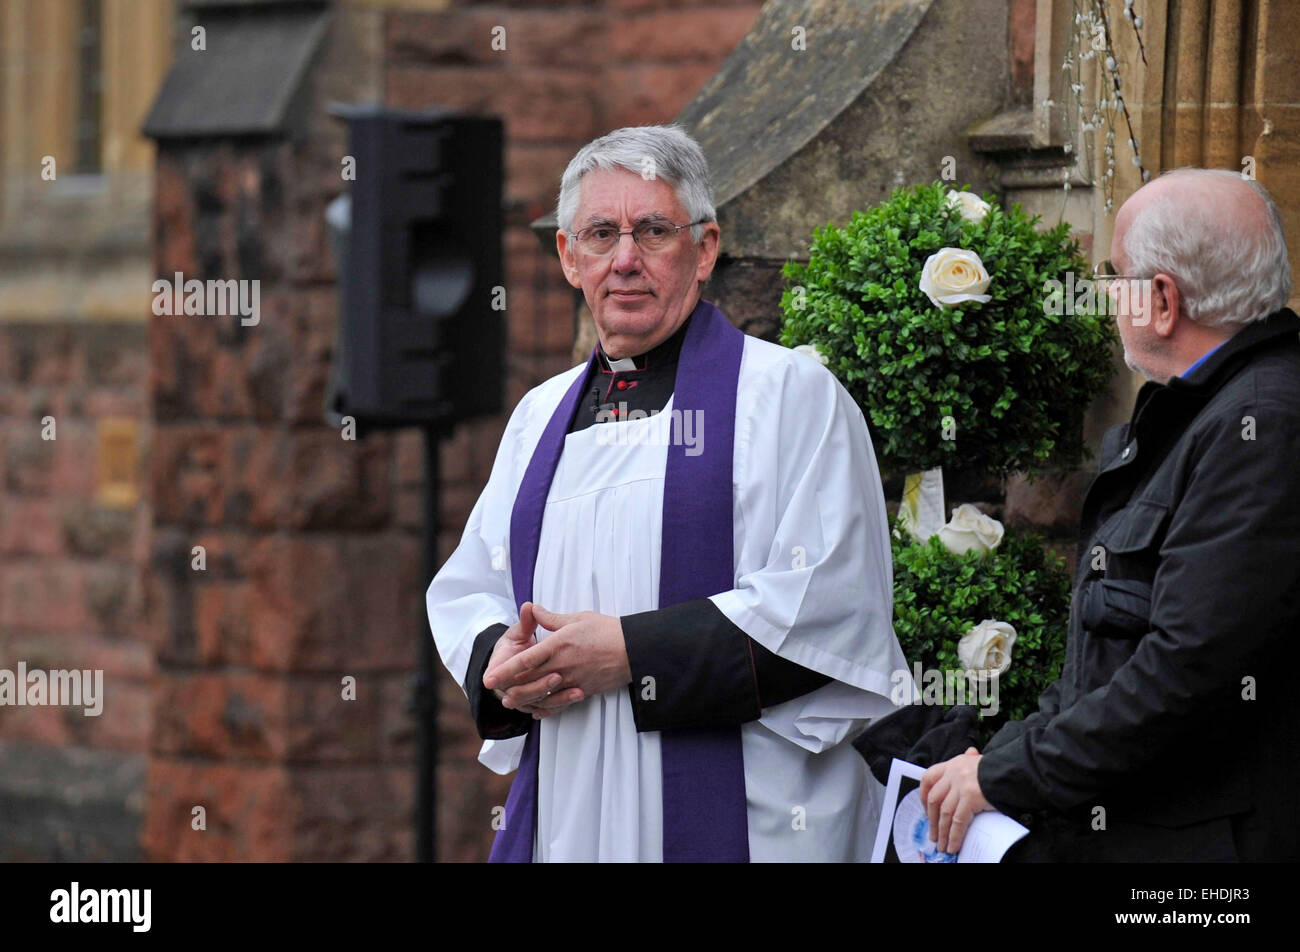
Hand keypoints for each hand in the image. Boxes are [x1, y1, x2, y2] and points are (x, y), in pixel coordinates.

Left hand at [484, 604, 630, 716]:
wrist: (634, 650)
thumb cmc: (607, 630)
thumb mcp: (577, 618)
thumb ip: (552, 618)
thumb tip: (534, 609)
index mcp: (559, 645)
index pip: (526, 660)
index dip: (506, 670)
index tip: (490, 676)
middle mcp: (563, 665)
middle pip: (529, 681)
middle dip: (510, 688)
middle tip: (495, 691)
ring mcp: (573, 681)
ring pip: (542, 695)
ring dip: (525, 700)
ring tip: (512, 702)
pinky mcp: (584, 690)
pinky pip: (560, 703)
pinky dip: (547, 707)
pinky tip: (539, 710)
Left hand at [919, 747, 992, 853]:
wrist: (1015, 770)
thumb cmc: (999, 769)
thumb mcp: (981, 760)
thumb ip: (972, 759)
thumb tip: (971, 752)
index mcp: (954, 764)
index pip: (929, 778)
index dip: (923, 795)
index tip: (926, 810)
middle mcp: (954, 773)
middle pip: (934, 799)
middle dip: (932, 820)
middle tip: (933, 834)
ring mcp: (961, 785)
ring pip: (945, 813)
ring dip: (942, 832)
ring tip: (942, 845)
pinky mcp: (970, 797)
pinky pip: (958, 821)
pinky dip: (954, 835)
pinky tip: (953, 844)